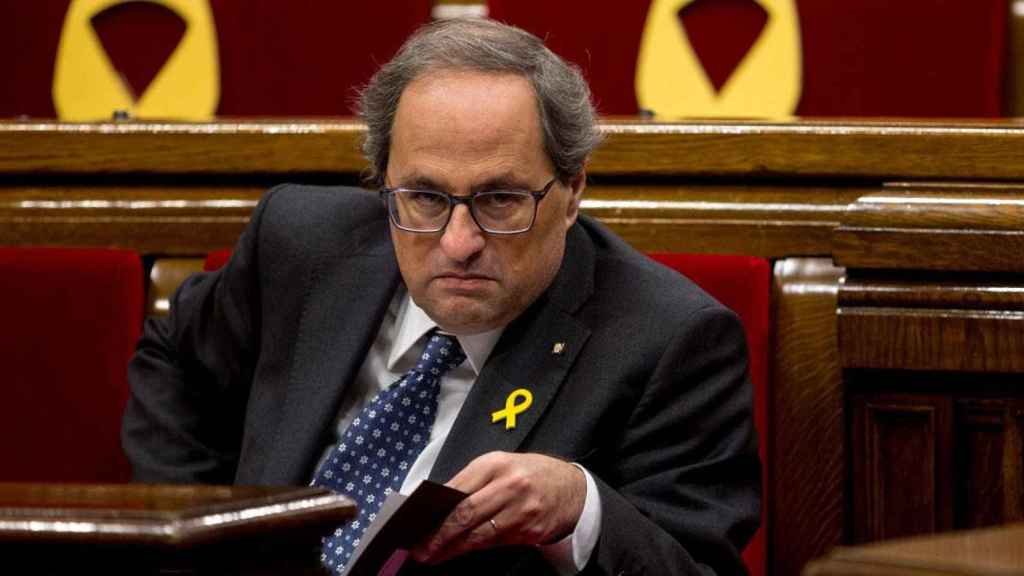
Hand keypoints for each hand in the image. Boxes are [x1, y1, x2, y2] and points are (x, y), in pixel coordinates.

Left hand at [410, 451, 585, 564]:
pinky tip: (459, 551)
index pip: (458, 489)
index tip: (416, 522)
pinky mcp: (530, 532)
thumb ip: (471, 480)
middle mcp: (509, 486)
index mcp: (496, 464)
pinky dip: (474, 548)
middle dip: (439, 535)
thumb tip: (437, 502)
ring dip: (452, 548)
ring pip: (479, 535)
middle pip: (466, 514)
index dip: (435, 509)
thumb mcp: (501, 465)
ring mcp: (522, 511)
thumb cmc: (529, 474)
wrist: (572, 489)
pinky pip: (495, 543)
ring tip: (432, 555)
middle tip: (419, 548)